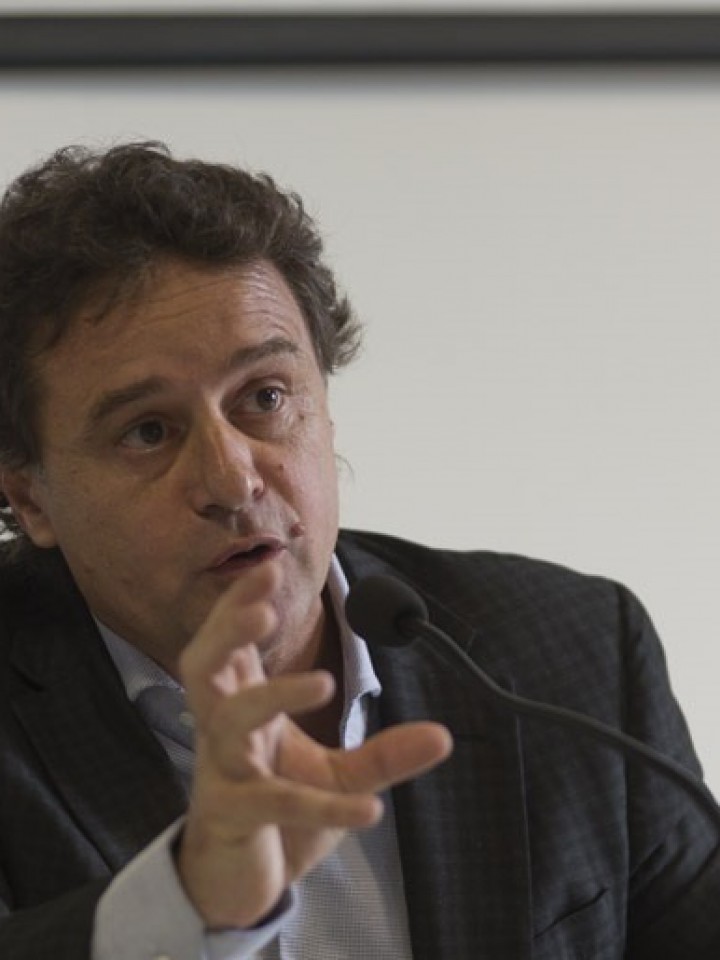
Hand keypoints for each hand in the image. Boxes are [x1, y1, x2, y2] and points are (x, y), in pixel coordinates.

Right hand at [177, 560, 451, 928]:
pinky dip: (323, 805)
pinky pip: (274, 802)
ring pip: (228, 722)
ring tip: (322, 682)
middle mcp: (222, 730)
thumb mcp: (340, 779)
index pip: (230, 641)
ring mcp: (221, 772)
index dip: (241, 603)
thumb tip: (445, 735)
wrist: (241, 883)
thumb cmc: (277, 815)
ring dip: (273, 696)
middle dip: (227, 629)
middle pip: (203, 665)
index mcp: (241, 705)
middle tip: (262, 608)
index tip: (271, 566)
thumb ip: (385, 755)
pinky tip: (370, 810)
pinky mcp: (232, 817)